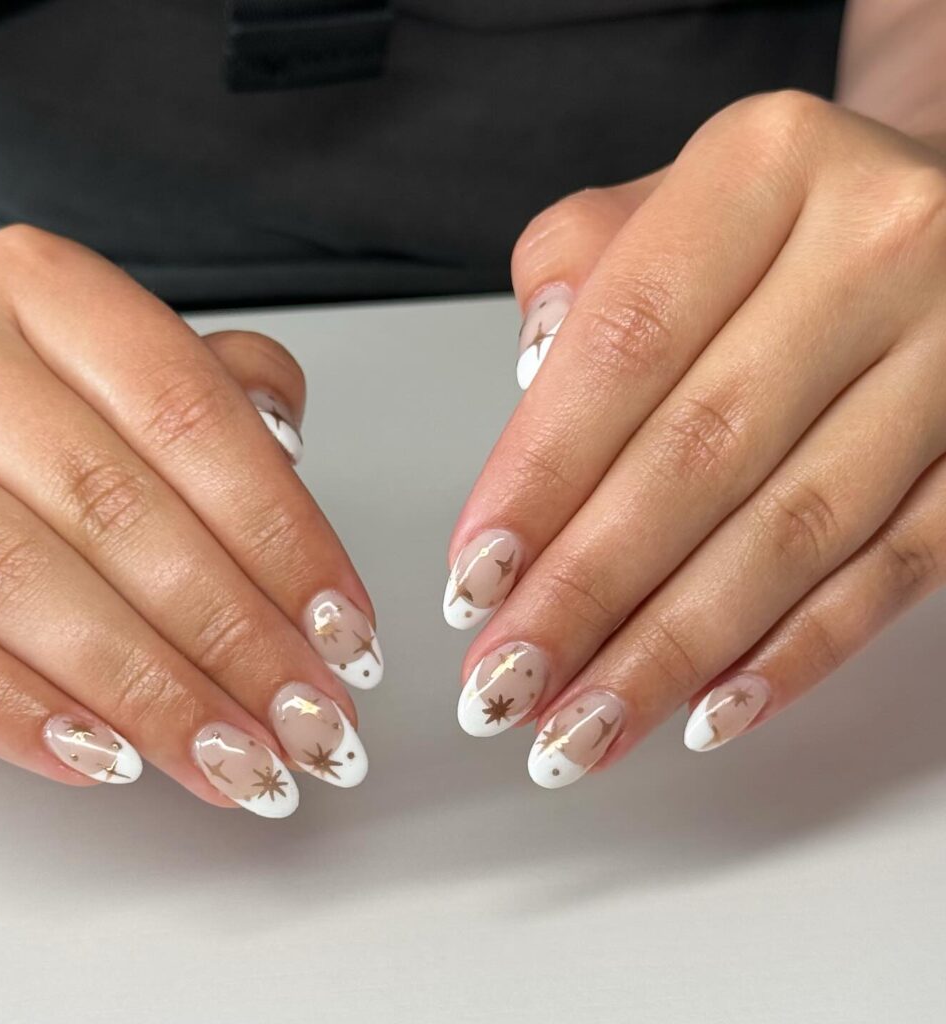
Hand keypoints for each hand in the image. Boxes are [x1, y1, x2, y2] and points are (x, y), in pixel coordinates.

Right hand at [0, 227, 381, 816]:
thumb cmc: (9, 392)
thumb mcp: (107, 361)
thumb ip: (205, 391)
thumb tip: (288, 437)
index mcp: (46, 293)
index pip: (196, 420)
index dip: (285, 538)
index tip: (345, 635)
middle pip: (120, 510)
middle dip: (233, 637)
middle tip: (309, 726)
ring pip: (23, 580)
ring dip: (147, 693)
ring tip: (235, 763)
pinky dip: (17, 709)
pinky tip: (109, 759)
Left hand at [446, 91, 945, 786]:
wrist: (924, 209)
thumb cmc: (769, 222)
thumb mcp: (662, 203)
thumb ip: (577, 278)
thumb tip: (529, 395)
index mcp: (766, 169)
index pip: (622, 349)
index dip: (539, 479)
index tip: (474, 580)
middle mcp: (877, 247)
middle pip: (701, 456)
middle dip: (588, 593)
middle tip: (507, 684)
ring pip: (794, 532)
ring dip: (673, 651)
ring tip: (581, 727)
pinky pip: (894, 569)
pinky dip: (794, 653)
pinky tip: (707, 712)